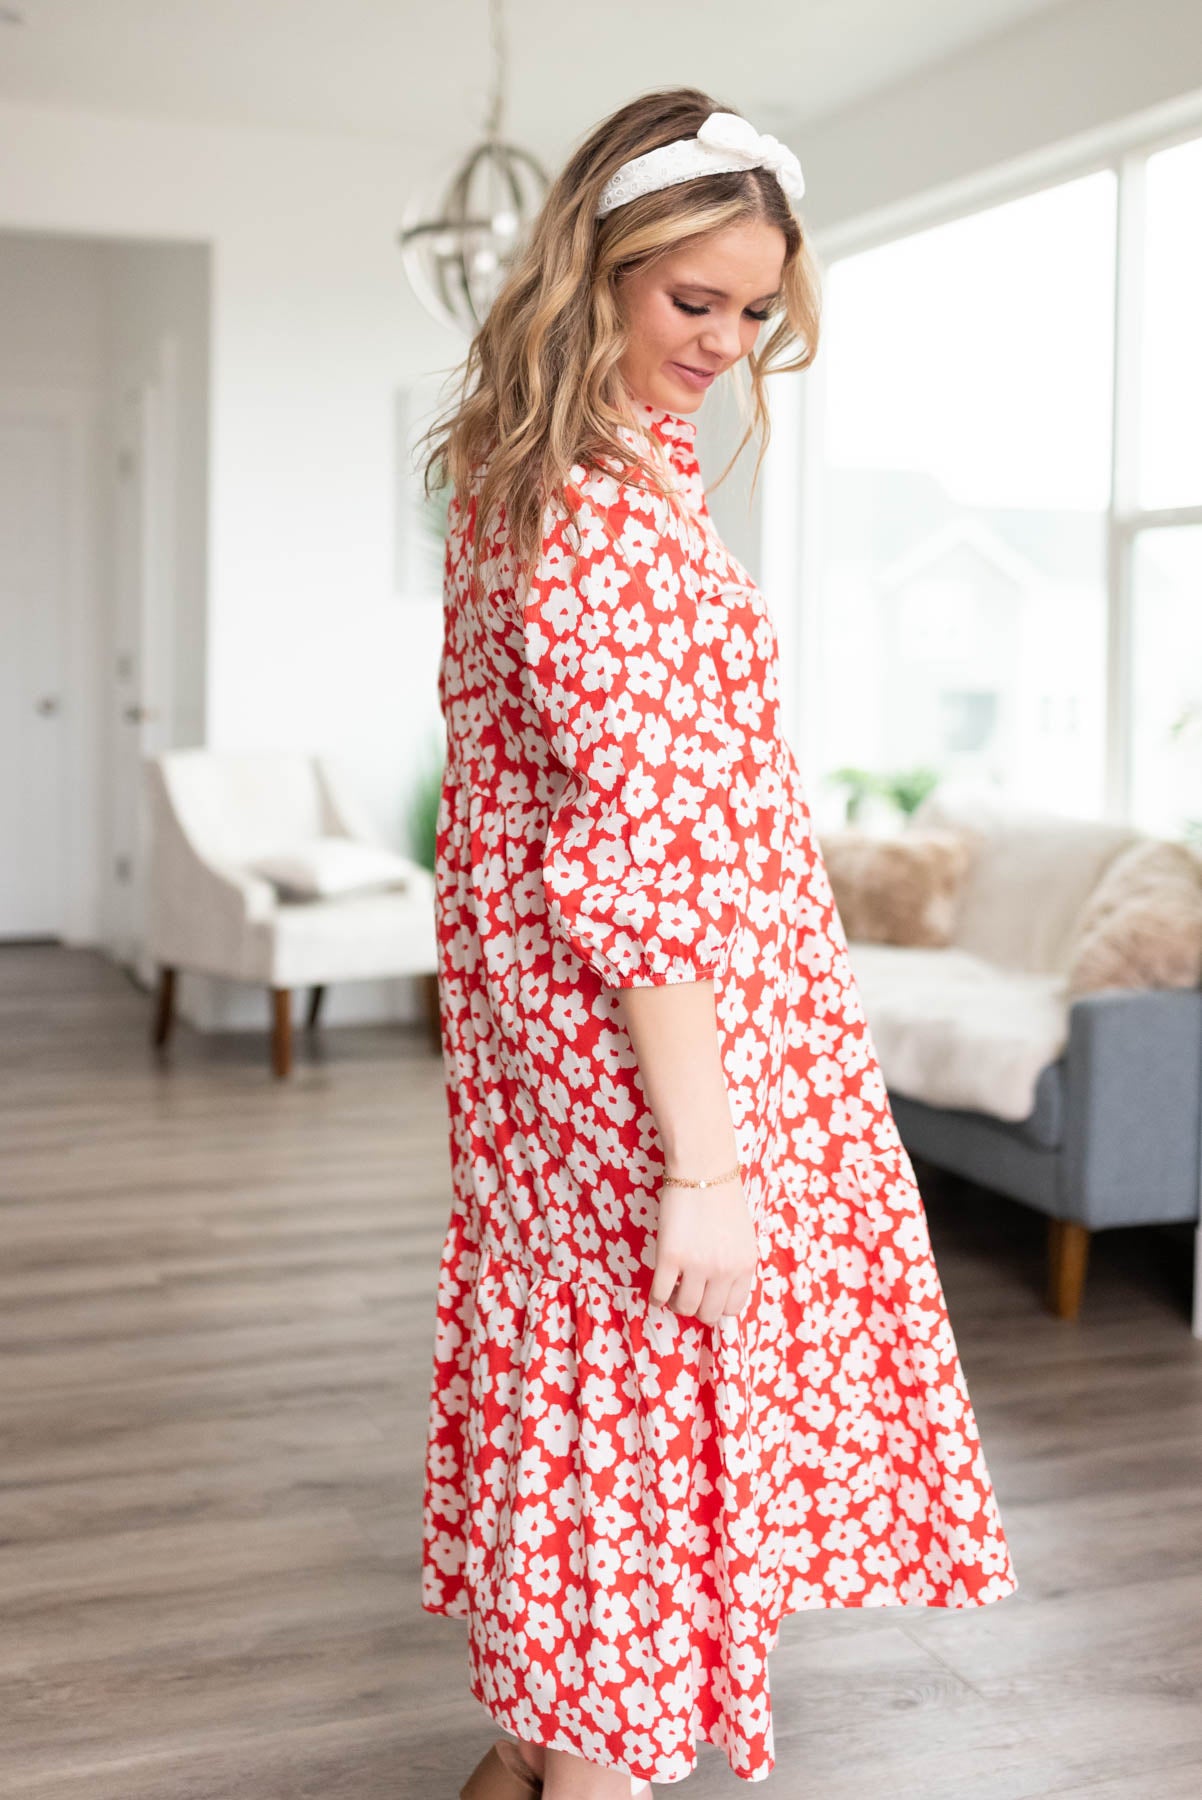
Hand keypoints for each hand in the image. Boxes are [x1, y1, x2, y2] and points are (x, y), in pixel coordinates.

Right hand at [649, 1176, 757, 1322]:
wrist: (702, 1170)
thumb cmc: (721, 1198)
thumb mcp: (742, 1236)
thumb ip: (735, 1264)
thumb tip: (721, 1290)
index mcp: (745, 1265)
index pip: (734, 1308)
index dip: (718, 1306)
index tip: (707, 1298)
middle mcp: (724, 1270)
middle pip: (709, 1313)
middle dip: (697, 1308)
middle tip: (687, 1294)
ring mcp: (696, 1265)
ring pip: (685, 1307)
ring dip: (676, 1303)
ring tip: (672, 1290)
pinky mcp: (670, 1257)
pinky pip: (660, 1293)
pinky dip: (656, 1298)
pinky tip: (656, 1291)